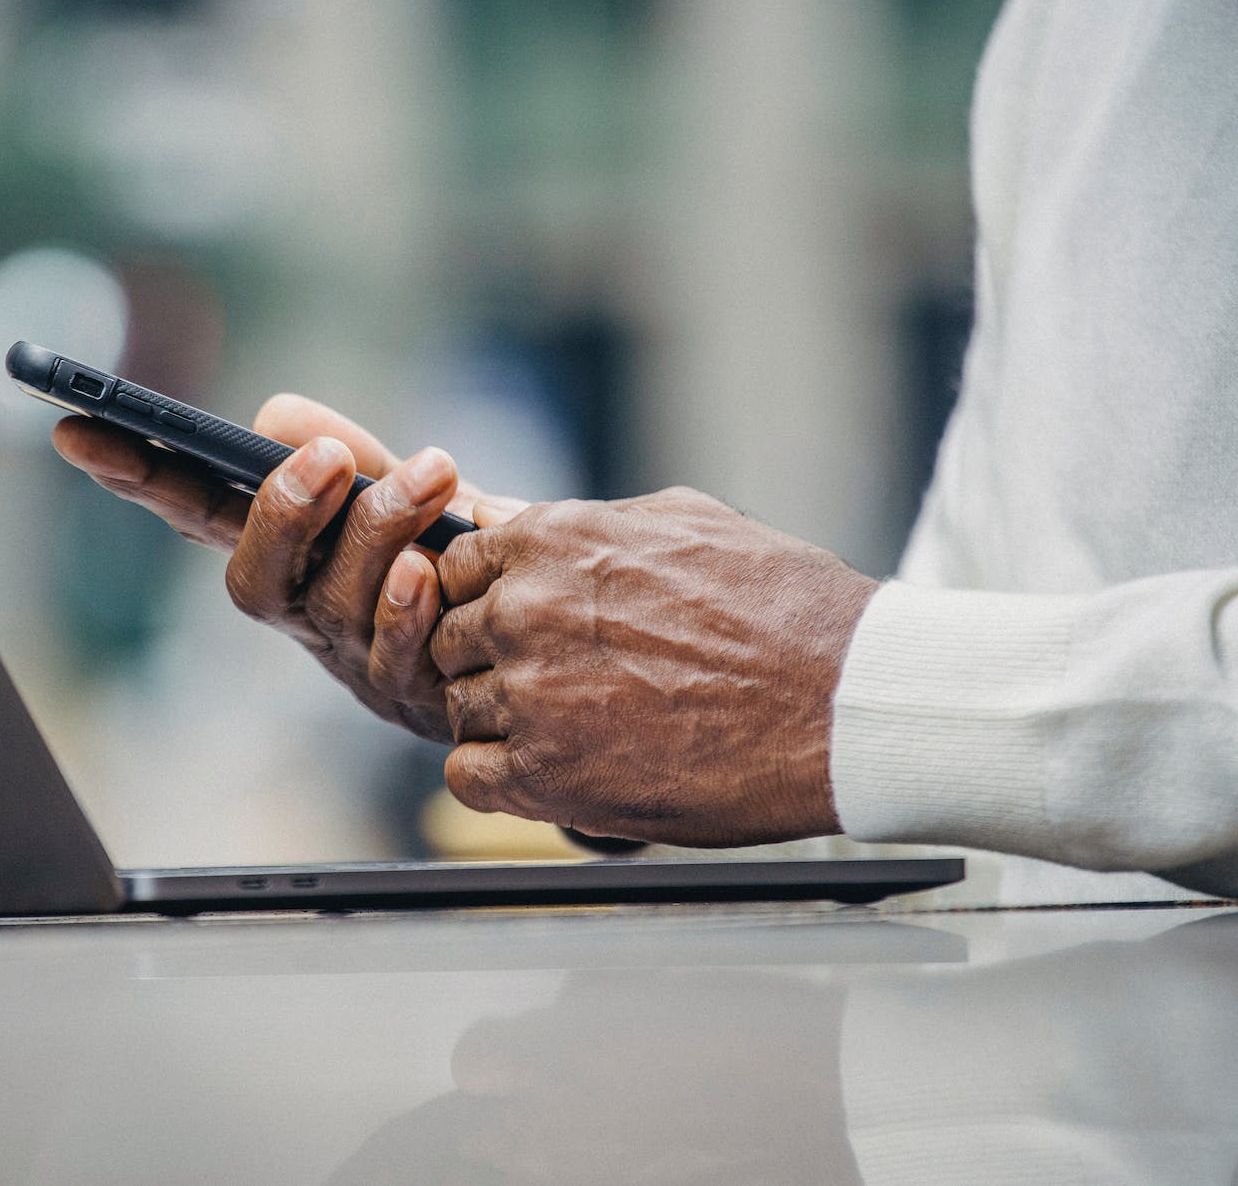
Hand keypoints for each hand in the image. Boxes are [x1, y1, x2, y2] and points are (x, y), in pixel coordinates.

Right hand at [52, 394, 498, 741]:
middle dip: (279, 513)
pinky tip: (436, 567)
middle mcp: (302, 611)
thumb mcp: (399, 489)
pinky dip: (412, 607)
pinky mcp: (413, 691)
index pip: (192, 511)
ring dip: (378, 528)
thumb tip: (279, 418)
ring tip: (432, 469)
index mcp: (284, 551)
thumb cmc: (454, 552)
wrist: (539, 641)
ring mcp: (353, 656)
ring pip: (334, 603)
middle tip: (323, 457)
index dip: (133, 476)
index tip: (74, 431)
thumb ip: (346, 453)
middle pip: (253, 579)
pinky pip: (398, 652)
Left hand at [426, 488, 876, 845]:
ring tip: (572, 730)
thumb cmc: (783, 608)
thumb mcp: (682, 525)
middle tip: (551, 683)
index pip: (459, 566)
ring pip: (459, 708)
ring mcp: (531, 694)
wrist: (843, 701)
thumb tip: (500, 514)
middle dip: (489, 659)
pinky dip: (500, 779)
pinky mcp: (548, 774)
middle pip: (451, 639)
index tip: (522, 625)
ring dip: (500, 722)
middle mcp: (526, 611)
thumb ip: (577, 524)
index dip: (487, 598)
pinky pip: (469, 776)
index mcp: (552, 542)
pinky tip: (550, 772)